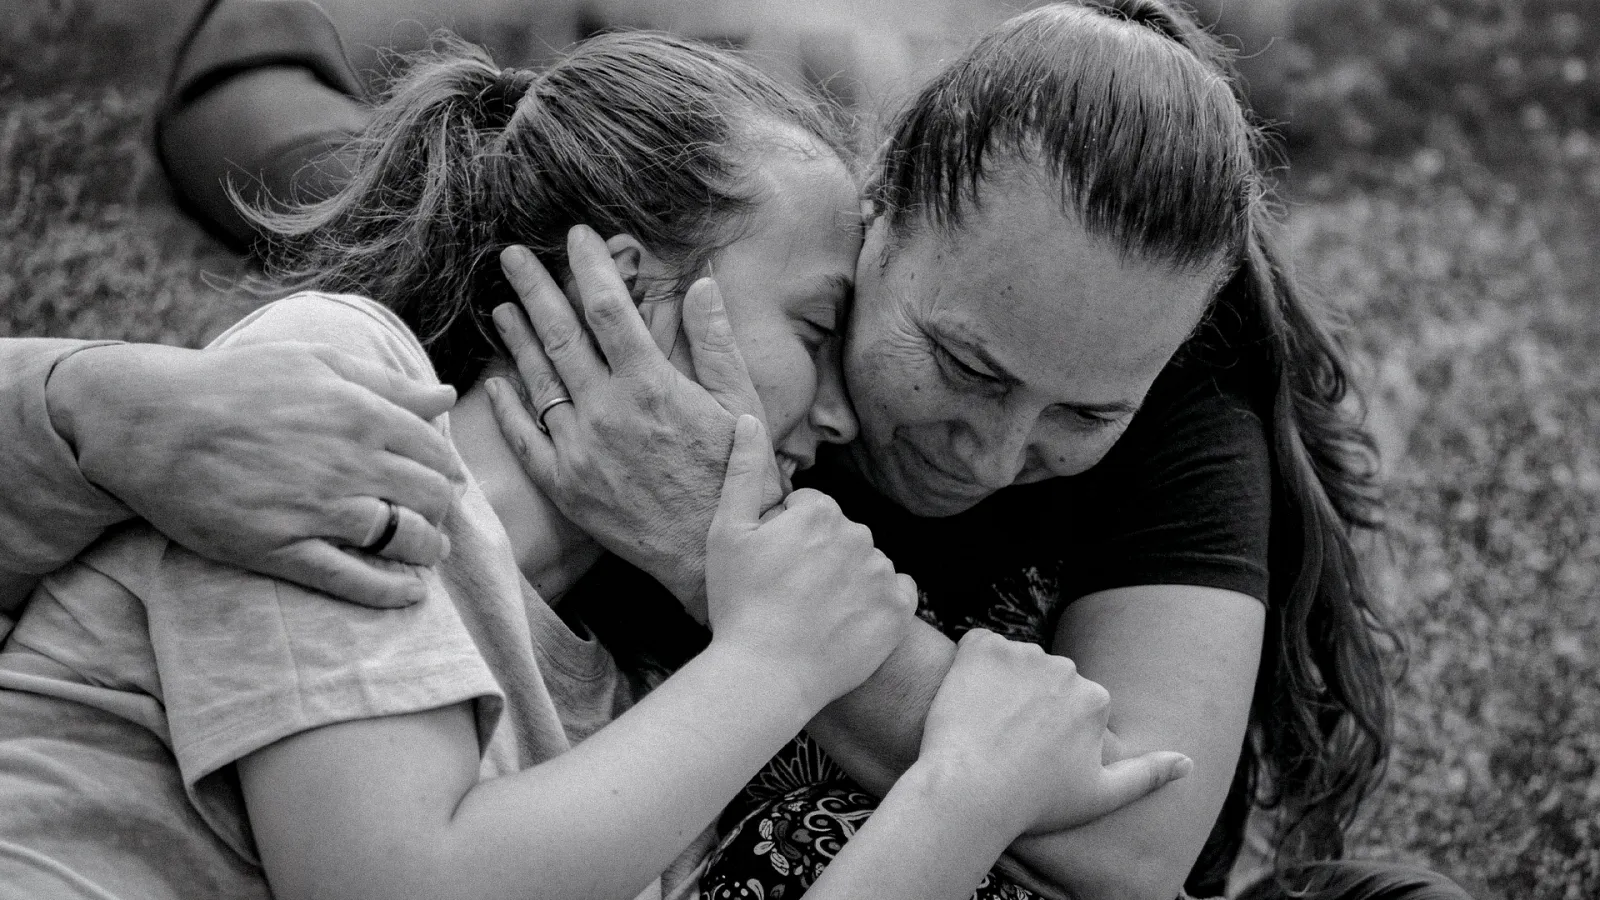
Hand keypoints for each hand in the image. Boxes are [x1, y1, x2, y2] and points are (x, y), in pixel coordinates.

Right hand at [48, 341, 464, 605]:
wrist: (152, 421)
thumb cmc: (236, 383)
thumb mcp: (317, 363)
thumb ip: (387, 383)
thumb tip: (446, 397)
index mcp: (362, 414)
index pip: (436, 453)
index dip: (446, 470)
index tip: (443, 480)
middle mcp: (349, 464)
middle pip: (430, 498)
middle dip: (442, 510)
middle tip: (437, 516)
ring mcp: (316, 510)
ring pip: (404, 539)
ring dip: (428, 550)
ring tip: (430, 552)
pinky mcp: (281, 549)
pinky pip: (352, 580)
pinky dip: (390, 591)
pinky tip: (409, 594)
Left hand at [486, 227, 783, 618]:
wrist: (713, 554)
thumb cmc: (738, 476)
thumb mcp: (740, 404)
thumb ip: (715, 342)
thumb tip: (701, 285)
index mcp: (651, 385)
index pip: (609, 308)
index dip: (590, 266)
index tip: (576, 235)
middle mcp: (607, 411)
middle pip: (560, 335)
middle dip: (534, 289)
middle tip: (511, 256)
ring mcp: (580, 449)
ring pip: (538, 381)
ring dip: (517, 339)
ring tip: (500, 306)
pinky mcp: (566, 486)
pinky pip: (526, 439)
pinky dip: (510, 407)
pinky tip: (498, 382)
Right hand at [706, 415, 917, 709]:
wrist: (766, 675)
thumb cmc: (740, 604)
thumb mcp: (727, 532)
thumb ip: (744, 471)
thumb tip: (751, 418)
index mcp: (821, 511)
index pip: (810, 510)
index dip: (786, 537)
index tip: (771, 568)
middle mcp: (860, 535)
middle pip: (840, 536)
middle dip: (820, 556)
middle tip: (790, 594)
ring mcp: (882, 574)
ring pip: (866, 563)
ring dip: (847, 579)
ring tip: (814, 613)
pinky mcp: (899, 610)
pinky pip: (895, 591)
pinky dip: (876, 603)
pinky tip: (846, 622)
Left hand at [917, 629, 1192, 837]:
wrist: (969, 791)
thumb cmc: (1034, 802)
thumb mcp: (1100, 796)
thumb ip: (1147, 774)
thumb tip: (1188, 762)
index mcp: (1096, 699)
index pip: (1071, 703)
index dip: (1048, 731)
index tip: (1030, 755)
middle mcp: (1065, 668)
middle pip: (1044, 678)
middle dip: (1028, 702)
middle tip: (1004, 740)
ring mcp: (1022, 654)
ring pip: (1013, 662)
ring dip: (1000, 683)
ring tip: (983, 724)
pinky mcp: (982, 647)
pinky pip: (978, 645)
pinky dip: (971, 665)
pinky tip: (965, 699)